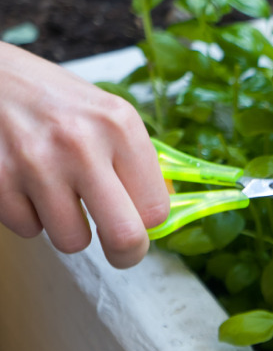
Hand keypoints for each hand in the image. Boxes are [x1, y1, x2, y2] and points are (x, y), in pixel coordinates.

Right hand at [0, 43, 168, 267]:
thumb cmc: (55, 98)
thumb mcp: (108, 114)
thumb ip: (137, 160)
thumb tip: (163, 210)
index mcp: (119, 124)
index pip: (156, 206)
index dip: (151, 223)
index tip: (144, 222)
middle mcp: (81, 144)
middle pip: (125, 235)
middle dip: (127, 253)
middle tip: (122, 249)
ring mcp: (36, 164)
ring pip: (73, 241)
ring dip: (71, 228)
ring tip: (63, 195)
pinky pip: (30, 230)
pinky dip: (32, 216)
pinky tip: (30, 185)